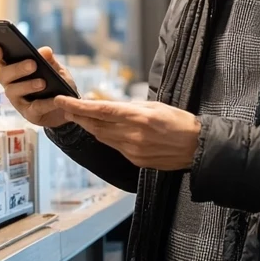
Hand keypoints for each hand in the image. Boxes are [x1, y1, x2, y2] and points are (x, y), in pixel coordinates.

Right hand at [0, 45, 77, 128]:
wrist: (69, 109)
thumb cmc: (57, 86)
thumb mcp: (57, 70)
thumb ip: (50, 60)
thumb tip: (45, 51)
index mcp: (15, 70)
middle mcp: (11, 85)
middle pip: (3, 75)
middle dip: (16, 69)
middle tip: (32, 64)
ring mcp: (18, 101)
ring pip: (13, 91)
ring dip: (27, 85)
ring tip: (42, 83)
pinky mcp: (29, 114)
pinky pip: (34, 108)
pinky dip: (45, 103)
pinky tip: (54, 99)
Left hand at [54, 97, 200, 170]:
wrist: (196, 147)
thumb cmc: (179, 122)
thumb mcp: (155, 106)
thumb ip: (130, 107)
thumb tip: (109, 106)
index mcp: (139, 117)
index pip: (100, 110)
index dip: (78, 106)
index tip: (63, 100)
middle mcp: (132, 135)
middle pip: (96, 125)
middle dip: (78, 116)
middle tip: (64, 107)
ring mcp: (132, 150)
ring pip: (102, 137)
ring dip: (90, 126)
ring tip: (80, 116)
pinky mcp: (135, 160)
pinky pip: (115, 146)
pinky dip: (107, 137)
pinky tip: (105, 130)